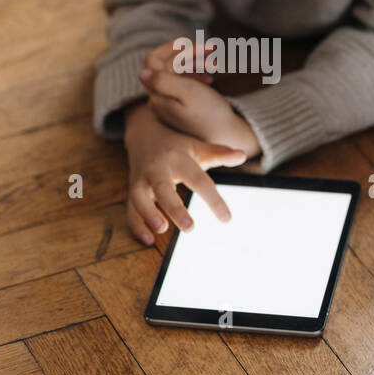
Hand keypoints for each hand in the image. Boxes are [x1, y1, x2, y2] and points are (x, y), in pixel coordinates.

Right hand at [123, 101, 246, 244]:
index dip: (213, 200)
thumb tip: (242, 155)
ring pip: (139, 198)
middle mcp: (157, 170)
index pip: (198, 180)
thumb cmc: (177, 146)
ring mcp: (141, 181)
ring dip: (148, 215)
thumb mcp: (198, 147)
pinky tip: (148, 241)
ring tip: (161, 230)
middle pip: (163, 189)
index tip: (226, 219)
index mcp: (178, 160)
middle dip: (174, 208)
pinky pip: (130, 210)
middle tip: (190, 228)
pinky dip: (136, 226)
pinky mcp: (132, 191)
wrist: (144, 133)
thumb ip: (219, 153)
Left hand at [139, 39, 260, 156]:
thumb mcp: (189, 93)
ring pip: (176, 74)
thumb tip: (142, 72)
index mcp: (158, 96)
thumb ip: (164, 82)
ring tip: (215, 63)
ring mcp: (169, 105)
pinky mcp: (179, 108)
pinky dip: (196, 76)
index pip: (153, 62)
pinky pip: (183, 84)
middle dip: (188, 54)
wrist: (226, 137)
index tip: (188, 41)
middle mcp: (159, 100)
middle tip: (211, 49)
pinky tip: (210, 77)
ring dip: (194, 63)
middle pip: (167, 66)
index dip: (169, 48)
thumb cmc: (210, 114)